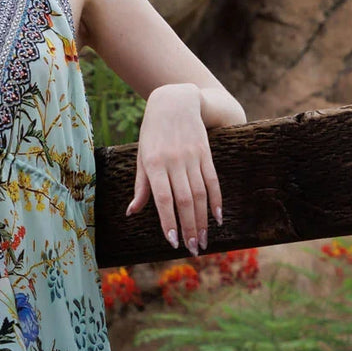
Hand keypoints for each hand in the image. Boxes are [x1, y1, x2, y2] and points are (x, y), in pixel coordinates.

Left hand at [125, 84, 221, 256]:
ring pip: (200, 194)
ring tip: (203, 241)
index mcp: (154, 163)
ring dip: (203, 220)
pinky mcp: (206, 154)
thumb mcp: (141, 156)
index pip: (163, 198)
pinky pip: (213, 180)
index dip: (168, 220)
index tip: (173, 241)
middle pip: (185, 200)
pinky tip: (218, 218)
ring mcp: (192, 157)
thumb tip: (132, 212)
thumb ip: (141, 186)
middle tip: (193, 249)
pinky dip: (217, 200)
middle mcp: (174, 161)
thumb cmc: (153, 133)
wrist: (175, 101)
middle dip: (189, 227)